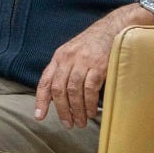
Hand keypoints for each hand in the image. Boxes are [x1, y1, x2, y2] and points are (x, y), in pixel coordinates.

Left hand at [34, 5, 138, 127]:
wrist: (114, 28)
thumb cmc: (93, 44)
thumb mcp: (73, 54)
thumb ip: (64, 70)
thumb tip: (57, 96)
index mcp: (59, 57)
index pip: (45, 81)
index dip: (41, 100)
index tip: (39, 116)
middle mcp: (68, 59)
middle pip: (58, 89)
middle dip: (62, 110)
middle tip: (68, 124)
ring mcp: (83, 61)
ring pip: (73, 91)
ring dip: (77, 110)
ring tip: (80, 122)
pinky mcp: (99, 65)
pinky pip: (90, 89)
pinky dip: (90, 103)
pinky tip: (92, 112)